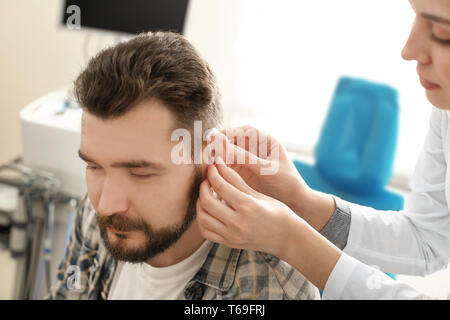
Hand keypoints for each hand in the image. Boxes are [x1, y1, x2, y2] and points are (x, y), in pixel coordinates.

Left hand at [196, 156, 299, 255]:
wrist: (287, 238)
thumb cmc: (278, 212)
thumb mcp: (258, 194)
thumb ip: (236, 180)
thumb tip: (219, 164)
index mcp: (248, 207)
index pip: (221, 186)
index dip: (213, 173)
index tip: (213, 166)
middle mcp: (238, 223)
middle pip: (207, 202)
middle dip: (203, 187)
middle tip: (208, 180)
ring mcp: (232, 236)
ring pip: (202, 218)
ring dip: (200, 203)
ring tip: (207, 194)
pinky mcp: (229, 243)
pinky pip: (206, 232)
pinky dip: (203, 220)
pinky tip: (209, 210)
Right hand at [201, 125, 335, 231]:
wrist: (295, 203)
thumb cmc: (287, 183)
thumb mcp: (266, 169)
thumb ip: (244, 158)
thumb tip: (221, 145)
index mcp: (266, 141)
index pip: (244, 131)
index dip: (228, 132)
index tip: (214, 137)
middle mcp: (255, 148)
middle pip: (233, 141)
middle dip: (219, 146)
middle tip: (206, 152)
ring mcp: (248, 160)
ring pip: (228, 154)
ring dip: (217, 158)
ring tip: (206, 163)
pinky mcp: (243, 172)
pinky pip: (228, 167)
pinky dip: (219, 169)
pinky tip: (211, 173)